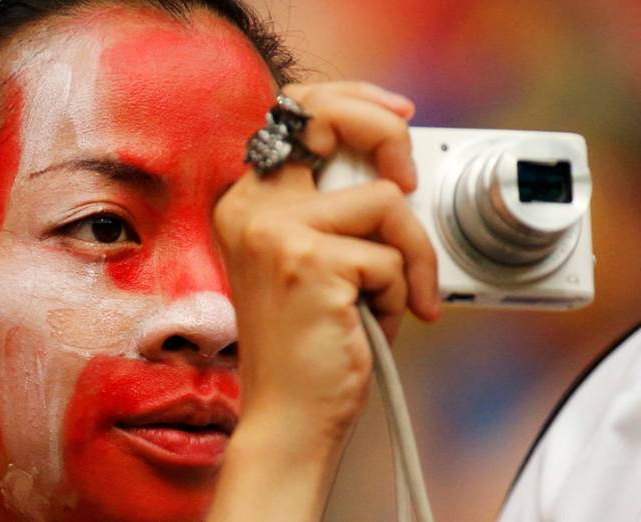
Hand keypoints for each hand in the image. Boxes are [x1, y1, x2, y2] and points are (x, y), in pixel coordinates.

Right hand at [208, 82, 440, 521]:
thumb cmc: (306, 347)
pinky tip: (375, 322)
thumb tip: (396, 173)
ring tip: (391, 298)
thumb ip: (335, 211)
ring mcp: (276, 233)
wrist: (288, 417)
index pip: (295, 113)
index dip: (352, 103)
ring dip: (407, 256)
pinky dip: (403, 293)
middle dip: (391, 139)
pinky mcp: (311, 263)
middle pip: (333, 120)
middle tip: (410, 183)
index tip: (396, 116)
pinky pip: (392, 255)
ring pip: (385, 201)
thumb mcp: (310, 263)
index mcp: (247, 205)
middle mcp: (250, 209)